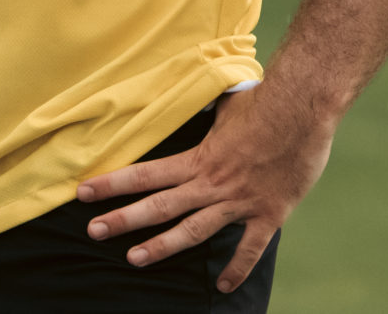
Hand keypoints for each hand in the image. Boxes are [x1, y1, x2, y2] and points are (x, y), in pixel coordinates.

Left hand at [74, 87, 336, 292]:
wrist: (304, 110)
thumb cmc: (267, 101)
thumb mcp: (227, 104)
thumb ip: (207, 113)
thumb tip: (193, 100)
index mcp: (199, 158)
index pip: (146, 173)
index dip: (112, 183)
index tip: (83, 192)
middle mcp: (212, 183)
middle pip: (160, 205)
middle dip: (123, 219)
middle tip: (94, 231)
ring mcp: (238, 202)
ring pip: (193, 231)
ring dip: (162, 246)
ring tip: (134, 259)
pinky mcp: (268, 214)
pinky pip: (249, 249)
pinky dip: (237, 269)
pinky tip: (223, 287)